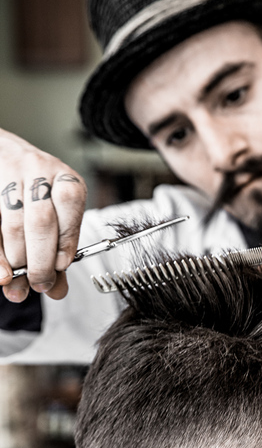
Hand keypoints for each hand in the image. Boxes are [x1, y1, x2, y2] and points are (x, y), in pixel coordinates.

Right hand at [0, 128, 86, 301]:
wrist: (3, 156)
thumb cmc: (34, 194)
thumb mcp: (55, 216)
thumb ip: (57, 252)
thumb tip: (58, 290)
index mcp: (64, 178)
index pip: (69, 204)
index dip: (66, 238)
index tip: (61, 266)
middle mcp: (37, 170)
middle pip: (41, 220)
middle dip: (41, 259)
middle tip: (40, 283)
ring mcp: (8, 174)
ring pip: (13, 224)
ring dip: (16, 259)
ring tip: (18, 280)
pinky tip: (2, 273)